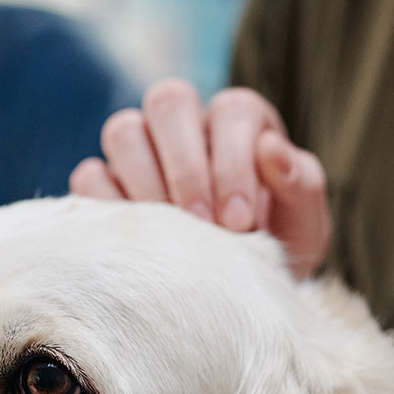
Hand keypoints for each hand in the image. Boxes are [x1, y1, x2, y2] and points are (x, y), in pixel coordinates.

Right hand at [70, 80, 330, 277]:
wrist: (235, 292)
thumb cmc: (272, 250)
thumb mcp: (303, 227)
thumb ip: (302, 185)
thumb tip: (273, 148)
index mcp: (239, 123)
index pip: (232, 110)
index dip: (233, 163)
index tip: (241, 222)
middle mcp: (186, 127)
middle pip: (168, 101)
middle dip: (186, 165)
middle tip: (203, 224)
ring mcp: (141, 153)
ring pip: (123, 131)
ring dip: (145, 182)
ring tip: (170, 235)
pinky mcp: (105, 187)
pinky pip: (90, 178)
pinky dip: (108, 206)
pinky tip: (138, 242)